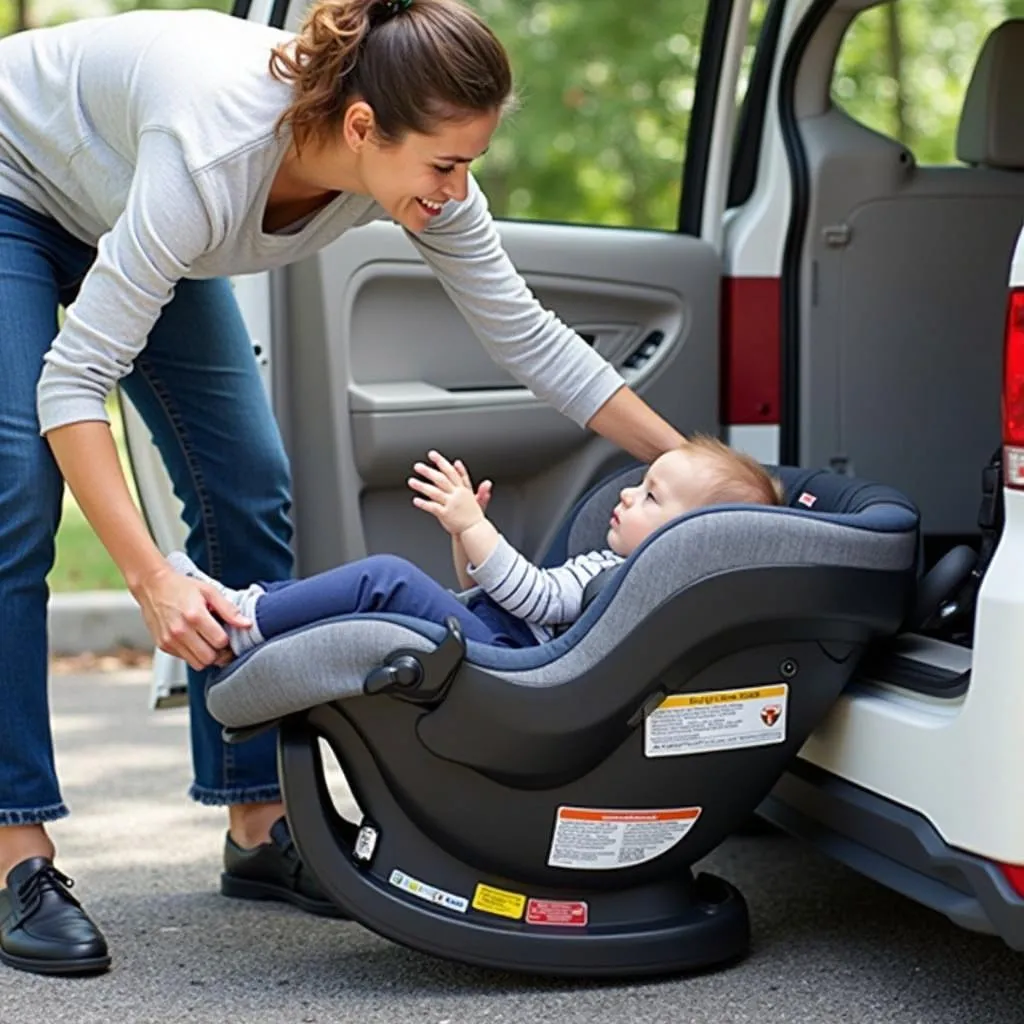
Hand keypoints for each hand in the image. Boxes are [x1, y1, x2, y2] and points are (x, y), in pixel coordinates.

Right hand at [132, 562, 250, 670]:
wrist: (152, 585)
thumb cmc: (181, 587)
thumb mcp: (209, 592)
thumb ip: (229, 610)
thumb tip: (246, 624)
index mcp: (195, 616)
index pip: (220, 642)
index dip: (228, 640)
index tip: (228, 635)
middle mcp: (180, 631)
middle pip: (209, 658)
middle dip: (219, 653)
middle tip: (220, 642)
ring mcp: (170, 640)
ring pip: (197, 664)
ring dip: (206, 656)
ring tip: (207, 642)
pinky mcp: (163, 645)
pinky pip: (184, 659)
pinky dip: (193, 654)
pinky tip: (194, 640)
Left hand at [409, 450, 486, 535]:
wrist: (475, 531)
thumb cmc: (474, 517)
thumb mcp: (478, 500)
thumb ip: (480, 490)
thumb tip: (487, 482)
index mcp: (463, 489)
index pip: (452, 472)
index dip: (442, 462)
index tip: (432, 455)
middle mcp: (457, 494)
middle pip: (441, 479)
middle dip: (428, 471)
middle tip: (417, 466)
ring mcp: (451, 504)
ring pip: (434, 492)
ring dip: (422, 486)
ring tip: (411, 481)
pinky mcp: (446, 514)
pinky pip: (433, 507)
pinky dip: (424, 504)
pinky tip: (416, 500)